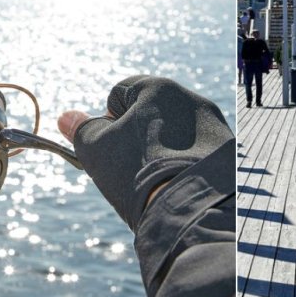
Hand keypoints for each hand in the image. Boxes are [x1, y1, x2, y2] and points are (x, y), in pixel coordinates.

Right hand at [57, 76, 233, 231]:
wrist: (191, 208)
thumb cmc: (137, 172)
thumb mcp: (97, 150)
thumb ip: (81, 129)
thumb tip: (66, 117)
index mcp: (158, 88)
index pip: (120, 92)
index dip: (107, 119)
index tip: (108, 146)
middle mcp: (191, 99)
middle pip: (151, 112)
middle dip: (136, 135)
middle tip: (129, 166)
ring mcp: (215, 124)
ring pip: (177, 132)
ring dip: (163, 148)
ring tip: (156, 179)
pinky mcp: (229, 150)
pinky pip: (199, 150)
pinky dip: (186, 163)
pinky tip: (178, 185)